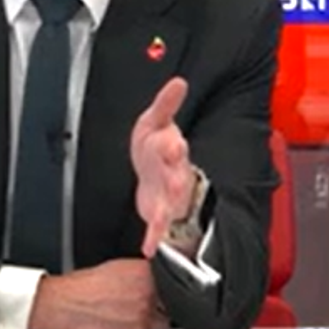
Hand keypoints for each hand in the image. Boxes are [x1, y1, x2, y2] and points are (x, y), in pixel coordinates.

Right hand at [28, 259, 170, 328]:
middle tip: (135, 310)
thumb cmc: (82, 288)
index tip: (161, 297)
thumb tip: (158, 281)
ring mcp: (143, 315)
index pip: (171, 281)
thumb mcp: (118, 269)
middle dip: (158, 308)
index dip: (166, 291)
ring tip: (124, 320)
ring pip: (159, 323)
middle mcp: (148, 292)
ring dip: (149, 324)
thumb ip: (142, 274)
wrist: (60, 305)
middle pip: (168, 304)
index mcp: (145, 272)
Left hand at [131, 77, 197, 257]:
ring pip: (171, 203)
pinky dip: (154, 238)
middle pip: (177, 177)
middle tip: (177, 184)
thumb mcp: (157, 120)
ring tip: (164, 217)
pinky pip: (157, 227)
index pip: (175, 146)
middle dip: (177, 180)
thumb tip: (179, 81)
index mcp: (171, 149)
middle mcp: (173, 173)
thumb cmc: (155, 146)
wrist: (154, 173)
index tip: (176, 144)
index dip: (175, 147)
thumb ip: (167, 103)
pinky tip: (149, 248)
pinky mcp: (159, 212)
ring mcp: (167, 195)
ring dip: (168, 210)